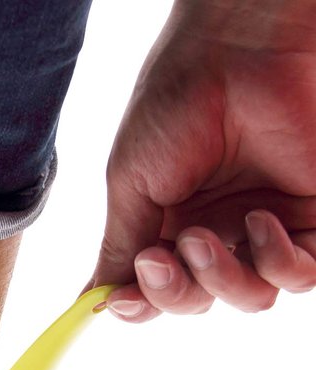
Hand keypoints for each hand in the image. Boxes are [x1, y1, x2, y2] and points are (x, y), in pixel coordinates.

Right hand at [91, 0, 315, 321]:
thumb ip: (120, 247)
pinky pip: (302, 275)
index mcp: (169, 224)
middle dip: (176, 291)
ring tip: (204, 237)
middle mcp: (217, 230)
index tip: (118, 301)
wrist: (240, 47)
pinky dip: (277, 261)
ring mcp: (265, 225)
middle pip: (199, 300)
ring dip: (222, 279)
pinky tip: (260, 218)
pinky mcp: (313, 216)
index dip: (140, 303)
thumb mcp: (131, 184)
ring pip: (250, 296)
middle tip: (159, 259)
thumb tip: (96, 299)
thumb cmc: (175, 102)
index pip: (156, 288)